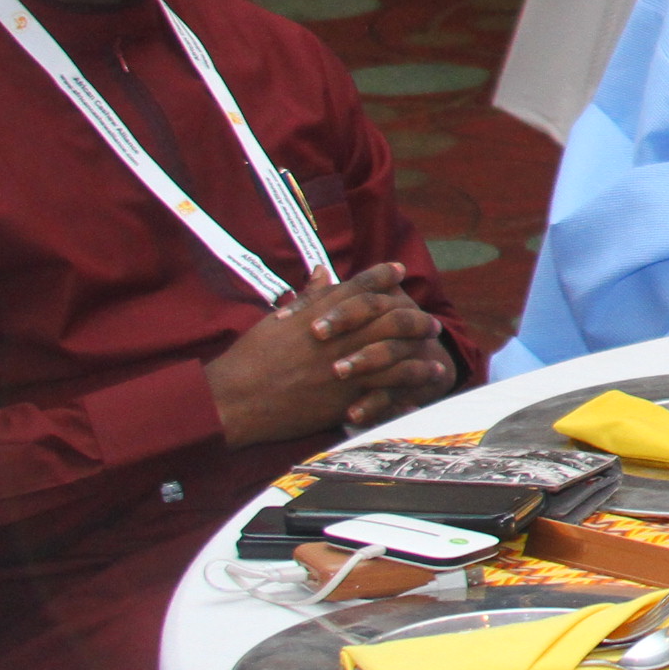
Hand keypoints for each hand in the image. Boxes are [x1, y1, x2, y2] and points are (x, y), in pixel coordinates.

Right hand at [206, 264, 456, 447]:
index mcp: (318, 313)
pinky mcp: (347, 393)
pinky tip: (427, 378)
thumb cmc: (248, 360)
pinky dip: (413, 379)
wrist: (233, 400)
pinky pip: (391, 383)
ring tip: (435, 348)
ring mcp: (345, 363)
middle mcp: (338, 334)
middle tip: (430, 321)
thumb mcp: (276, 321)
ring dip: (421, 347)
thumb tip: (323, 270)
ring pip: (397, 349)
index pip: (359, 286)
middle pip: (390, 316)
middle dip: (415, 316)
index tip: (399, 270)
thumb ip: (307, 298)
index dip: (382, 276)